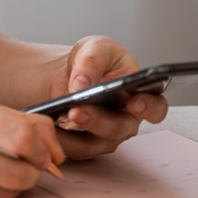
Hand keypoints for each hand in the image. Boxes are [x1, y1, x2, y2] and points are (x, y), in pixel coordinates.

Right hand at [0, 94, 64, 197]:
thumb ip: (18, 121)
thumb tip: (56, 151)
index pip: (20, 137)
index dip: (41, 149)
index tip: (43, 152)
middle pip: (16, 174)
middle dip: (32, 173)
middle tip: (28, 165)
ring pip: (2, 196)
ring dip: (12, 186)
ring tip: (2, 170)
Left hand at [48, 36, 168, 160]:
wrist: (71, 73)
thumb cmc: (93, 60)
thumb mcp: (94, 48)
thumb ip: (92, 61)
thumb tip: (81, 85)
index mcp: (140, 95)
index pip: (155, 107)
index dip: (148, 108)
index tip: (135, 103)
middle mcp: (126, 120)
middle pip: (118, 129)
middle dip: (97, 121)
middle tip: (76, 110)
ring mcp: (106, 136)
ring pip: (93, 144)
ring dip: (73, 136)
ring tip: (52, 120)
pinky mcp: (84, 145)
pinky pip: (72, 149)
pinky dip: (57, 139)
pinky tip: (43, 127)